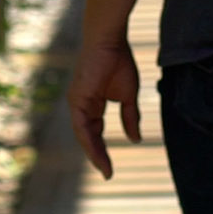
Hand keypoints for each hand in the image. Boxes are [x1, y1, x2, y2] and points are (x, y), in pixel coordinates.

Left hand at [67, 42, 142, 179]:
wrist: (110, 40)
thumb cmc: (118, 61)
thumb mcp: (128, 95)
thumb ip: (130, 116)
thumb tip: (135, 138)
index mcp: (92, 104)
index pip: (95, 132)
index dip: (102, 149)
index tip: (110, 168)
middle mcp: (81, 105)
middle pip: (88, 136)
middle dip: (98, 155)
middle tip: (108, 173)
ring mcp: (77, 102)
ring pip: (83, 134)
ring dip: (93, 152)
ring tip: (104, 168)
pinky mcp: (77, 99)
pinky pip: (81, 125)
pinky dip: (89, 140)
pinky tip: (96, 152)